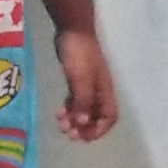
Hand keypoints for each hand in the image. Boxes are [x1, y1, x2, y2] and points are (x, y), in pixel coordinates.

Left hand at [54, 28, 119, 142]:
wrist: (72, 29)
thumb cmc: (80, 53)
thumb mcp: (81, 79)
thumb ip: (83, 101)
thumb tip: (83, 123)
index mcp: (105, 91)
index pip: (109, 117)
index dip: (99, 130)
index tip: (84, 137)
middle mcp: (99, 92)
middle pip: (96, 117)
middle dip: (84, 128)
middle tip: (69, 134)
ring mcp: (88, 86)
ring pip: (84, 110)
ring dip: (74, 120)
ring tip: (61, 125)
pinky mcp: (77, 80)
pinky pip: (75, 101)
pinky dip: (69, 109)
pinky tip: (59, 113)